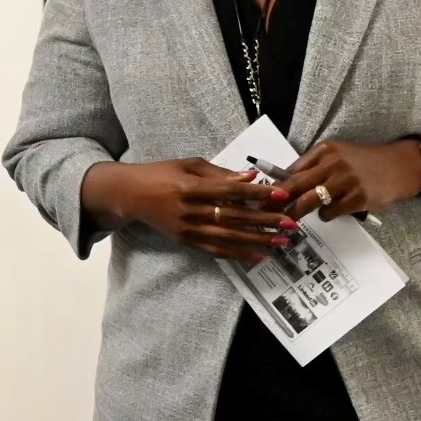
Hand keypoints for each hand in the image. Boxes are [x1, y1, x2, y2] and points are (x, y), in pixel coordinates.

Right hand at [80, 157, 296, 263]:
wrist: (130, 195)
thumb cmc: (161, 173)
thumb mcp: (189, 165)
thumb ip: (219, 173)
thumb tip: (250, 177)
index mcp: (191, 188)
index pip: (231, 191)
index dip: (257, 193)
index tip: (281, 194)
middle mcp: (190, 211)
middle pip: (234, 218)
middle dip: (264, 221)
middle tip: (290, 223)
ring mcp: (187, 229)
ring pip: (228, 238)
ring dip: (257, 241)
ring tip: (280, 242)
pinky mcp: (185, 241)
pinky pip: (215, 251)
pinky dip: (237, 254)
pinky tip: (257, 255)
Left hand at [281, 139, 420, 218]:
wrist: (400, 166)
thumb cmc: (366, 162)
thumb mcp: (339, 154)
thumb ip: (315, 165)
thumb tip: (286, 182)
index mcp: (326, 149)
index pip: (292, 169)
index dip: (276, 186)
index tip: (264, 198)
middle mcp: (334, 163)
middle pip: (295, 185)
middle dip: (278, 202)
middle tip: (267, 213)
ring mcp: (346, 181)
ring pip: (309, 201)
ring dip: (298, 213)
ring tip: (291, 219)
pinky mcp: (358, 198)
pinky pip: (330, 212)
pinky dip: (326, 215)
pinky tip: (331, 212)